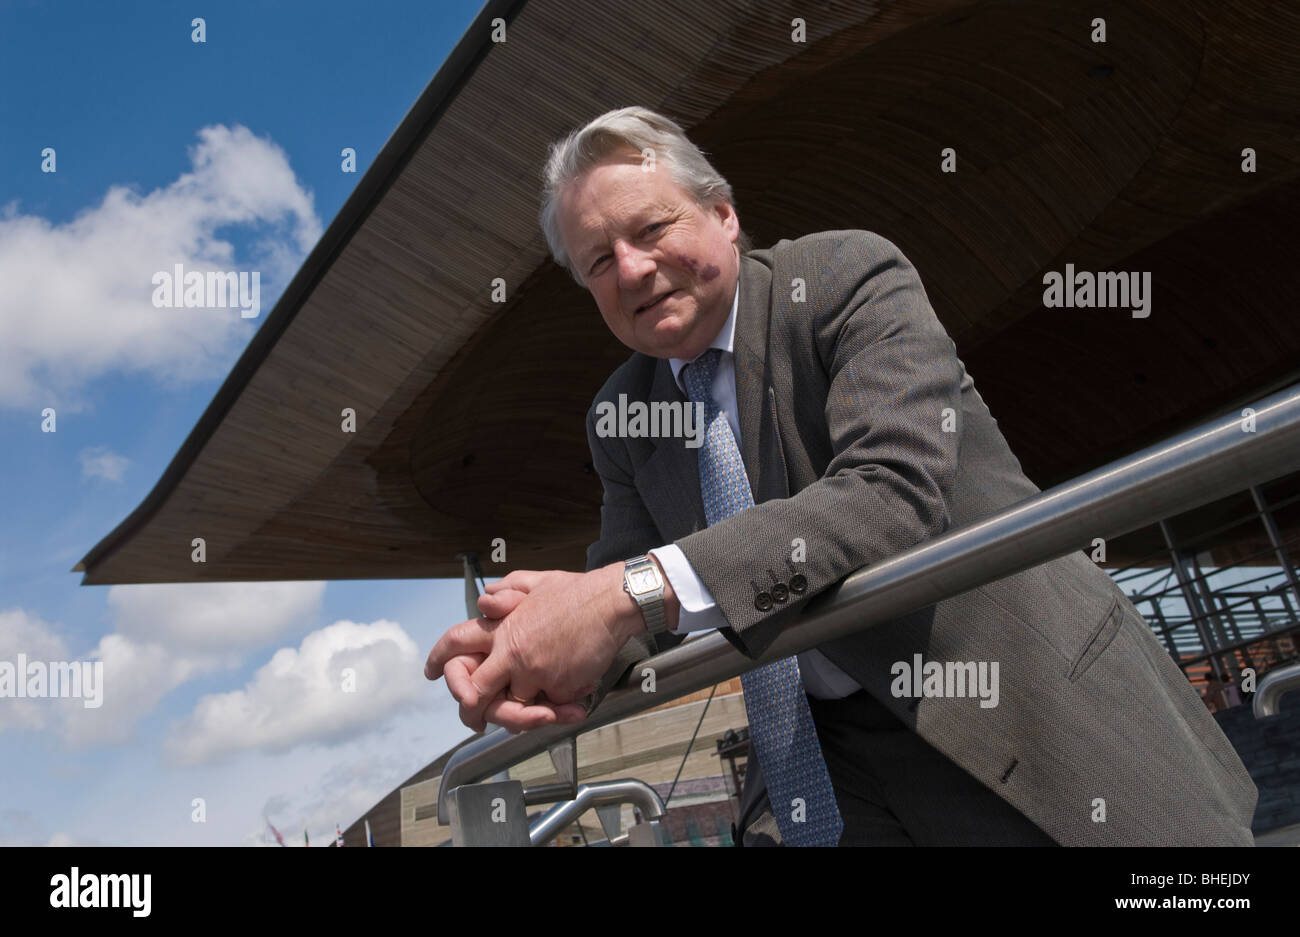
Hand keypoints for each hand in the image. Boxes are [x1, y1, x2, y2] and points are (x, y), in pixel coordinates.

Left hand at [425, 565, 638, 732]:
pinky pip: (549, 706)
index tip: (432, 671)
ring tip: (533, 714)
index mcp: (501, 627)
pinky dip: (556, 706)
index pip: (456, 643)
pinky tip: (569, 698)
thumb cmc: (577, 591)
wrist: (610, 603)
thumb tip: (485, 602)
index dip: (439, 659)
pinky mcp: (557, 687)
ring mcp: (534, 672)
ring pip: (512, 706)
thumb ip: (505, 591)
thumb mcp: (533, 581)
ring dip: (519, 714)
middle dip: (469, 710)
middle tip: (472, 719)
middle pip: (475, 691)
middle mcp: (511, 653)